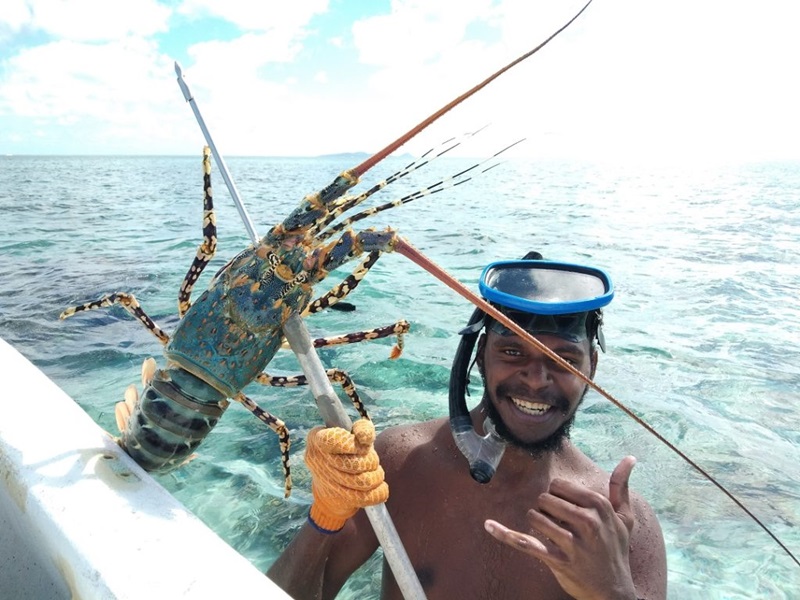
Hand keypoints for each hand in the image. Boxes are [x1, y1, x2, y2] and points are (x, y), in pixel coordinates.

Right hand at [304, 418, 388, 532]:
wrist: (329, 484)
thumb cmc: (345, 452)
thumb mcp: (352, 434)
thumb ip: (362, 428)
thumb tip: (365, 436)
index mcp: (317, 439)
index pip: (334, 440)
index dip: (354, 443)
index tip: (365, 443)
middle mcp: (318, 460)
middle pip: (354, 463)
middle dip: (371, 461)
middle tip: (373, 461)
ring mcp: (326, 481)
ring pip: (362, 481)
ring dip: (376, 476)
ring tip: (377, 474)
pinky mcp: (337, 499)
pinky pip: (366, 497)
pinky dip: (379, 492)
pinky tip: (380, 486)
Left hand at [484, 456, 638, 599]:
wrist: (614, 592)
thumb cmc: (616, 550)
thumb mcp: (624, 518)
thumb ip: (621, 487)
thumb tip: (630, 458)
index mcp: (600, 506)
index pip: (559, 486)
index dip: (559, 497)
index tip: (569, 511)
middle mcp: (587, 522)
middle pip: (545, 499)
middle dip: (547, 511)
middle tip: (562, 526)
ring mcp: (572, 543)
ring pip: (535, 517)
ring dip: (539, 526)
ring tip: (555, 537)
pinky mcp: (557, 561)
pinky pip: (525, 542)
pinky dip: (504, 533)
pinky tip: (488, 525)